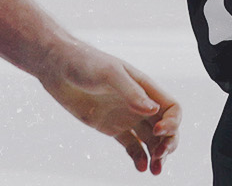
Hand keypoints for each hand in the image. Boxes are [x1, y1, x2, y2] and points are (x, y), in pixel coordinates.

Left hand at [34, 42, 182, 174]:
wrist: (58, 67)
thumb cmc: (85, 62)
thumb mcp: (109, 73)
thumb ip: (131, 92)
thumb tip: (154, 111)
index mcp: (145, 87)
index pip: (172, 108)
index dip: (172, 122)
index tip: (158, 132)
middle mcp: (140, 103)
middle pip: (166, 127)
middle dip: (168, 143)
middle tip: (159, 157)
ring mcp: (126, 116)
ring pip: (150, 140)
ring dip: (157, 154)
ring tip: (154, 170)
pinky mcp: (111, 127)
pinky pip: (131, 145)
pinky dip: (138, 157)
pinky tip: (140, 167)